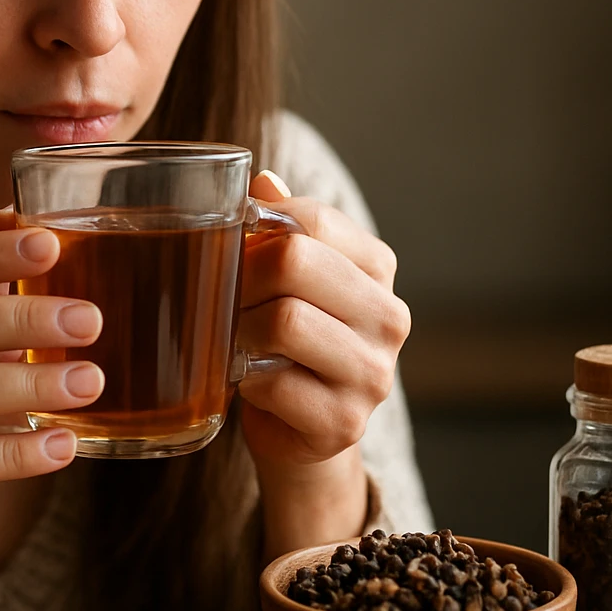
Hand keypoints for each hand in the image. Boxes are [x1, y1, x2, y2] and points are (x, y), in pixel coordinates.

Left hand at [235, 171, 410, 467]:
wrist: (299, 429)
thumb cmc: (286, 342)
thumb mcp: (288, 279)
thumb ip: (281, 228)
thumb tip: (263, 181)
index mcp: (376, 267)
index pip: (313, 219)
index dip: (257, 227)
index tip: (234, 247)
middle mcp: (389, 317)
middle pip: (295, 261)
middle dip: (242, 275)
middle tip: (222, 296)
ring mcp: (373, 373)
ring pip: (284, 321)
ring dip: (238, 328)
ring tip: (231, 337)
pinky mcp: (344, 422)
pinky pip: (274, 381)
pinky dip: (246, 378)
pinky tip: (248, 379)